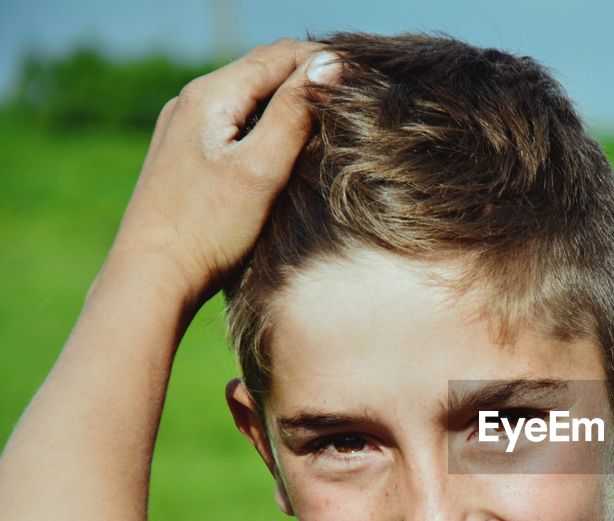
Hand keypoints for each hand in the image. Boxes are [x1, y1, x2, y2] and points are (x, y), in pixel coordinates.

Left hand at [105, 39, 339, 308]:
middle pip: (262, 69)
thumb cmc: (208, 228)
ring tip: (329, 115)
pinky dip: (265, 119)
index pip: (280, 56)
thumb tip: (331, 64)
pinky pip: (233, 119)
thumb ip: (295, 113)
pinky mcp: (184, 152)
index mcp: (209, 95)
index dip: (324, 60)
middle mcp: (191, 100)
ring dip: (288, 97)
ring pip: (248, 94)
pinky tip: (286, 141)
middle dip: (307, 75)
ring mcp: (183, 126)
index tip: (365, 78)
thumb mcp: (261, 169)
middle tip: (355, 94)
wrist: (152, 276)